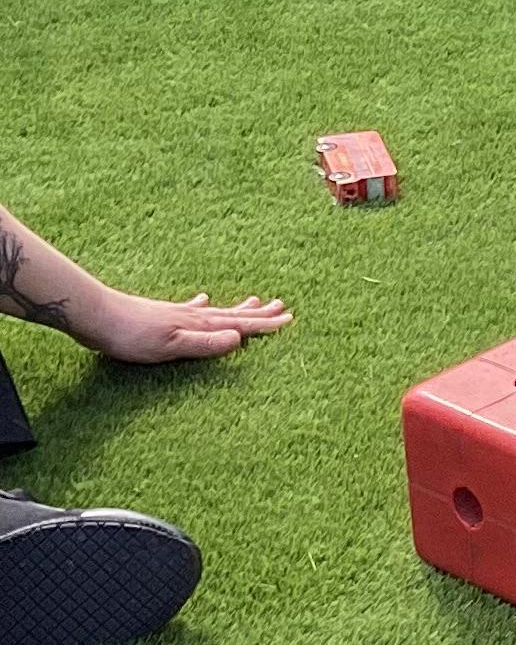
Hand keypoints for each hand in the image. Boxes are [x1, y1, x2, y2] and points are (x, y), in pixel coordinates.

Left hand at [88, 288, 291, 363]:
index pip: (239, 326)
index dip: (264, 324)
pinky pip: (191, 309)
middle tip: (282, 306)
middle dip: (258, 313)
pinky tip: (201, 299)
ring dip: (237, 308)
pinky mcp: (161, 315)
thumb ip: (205, 343)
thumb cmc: (131, 336)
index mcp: (198, 325)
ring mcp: (177, 314)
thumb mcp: (171, 346)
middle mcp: (193, 316)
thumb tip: (239, 339)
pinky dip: (202, 305)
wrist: (97, 316)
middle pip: (232, 314)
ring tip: (254, 300)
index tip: (288, 318)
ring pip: (216, 310)